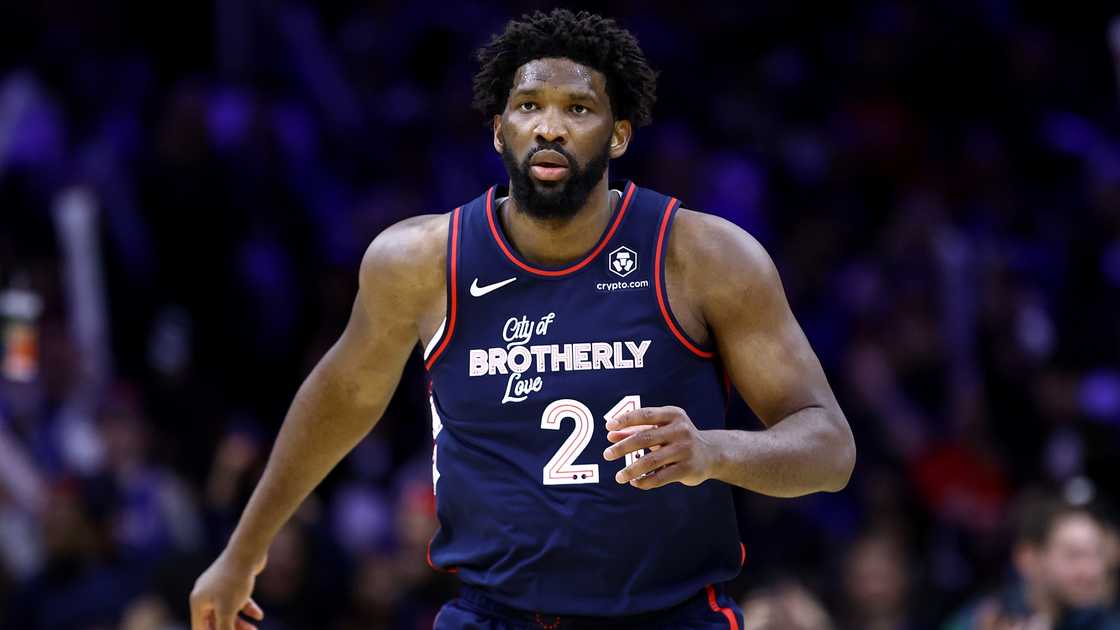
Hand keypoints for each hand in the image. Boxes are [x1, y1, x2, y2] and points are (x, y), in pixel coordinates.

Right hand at [190, 551, 266, 629]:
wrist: (247, 551)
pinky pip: (238, 600)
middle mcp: (205, 594)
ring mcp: (219, 587)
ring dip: (240, 623)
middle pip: (215, 621)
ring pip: (228, 611)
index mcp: (198, 602)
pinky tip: (259, 615)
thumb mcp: (228, 610)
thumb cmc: (234, 580)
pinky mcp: (233, 581)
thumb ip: (224, 629)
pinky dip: (247, 608)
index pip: (200, 628)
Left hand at [602, 406, 717, 488]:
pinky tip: (635, 482)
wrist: (711, 454)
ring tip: (619, 476)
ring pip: (651, 460)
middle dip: (623, 447)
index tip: (608, 428)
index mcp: (673, 415)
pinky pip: (661, 477)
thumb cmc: (677, 438)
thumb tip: (611, 435)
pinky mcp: (688, 468)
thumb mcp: (660, 429)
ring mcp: (685, 449)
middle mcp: (680, 430)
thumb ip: (636, 430)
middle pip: (645, 437)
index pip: (644, 415)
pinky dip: (645, 481)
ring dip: (631, 469)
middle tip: (607, 454)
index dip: (625, 420)